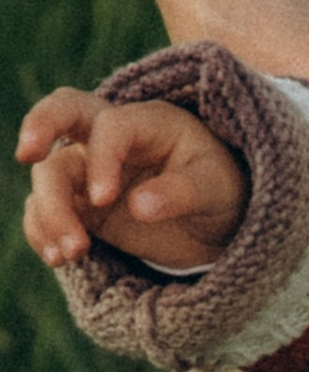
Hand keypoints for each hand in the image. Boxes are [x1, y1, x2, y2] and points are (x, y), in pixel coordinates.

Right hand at [19, 84, 247, 269]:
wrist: (216, 219)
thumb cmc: (220, 190)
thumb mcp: (217, 189)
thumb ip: (182, 192)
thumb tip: (138, 206)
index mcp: (149, 123)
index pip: (111, 126)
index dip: (102, 158)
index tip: (104, 199)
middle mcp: (111, 138)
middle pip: (63, 113)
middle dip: (39, 127)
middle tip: (26, 155)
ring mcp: (89, 168)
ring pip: (51, 173)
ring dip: (51, 211)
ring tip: (71, 254)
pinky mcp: (79, 203)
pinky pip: (46, 208)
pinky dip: (43, 230)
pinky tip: (57, 258)